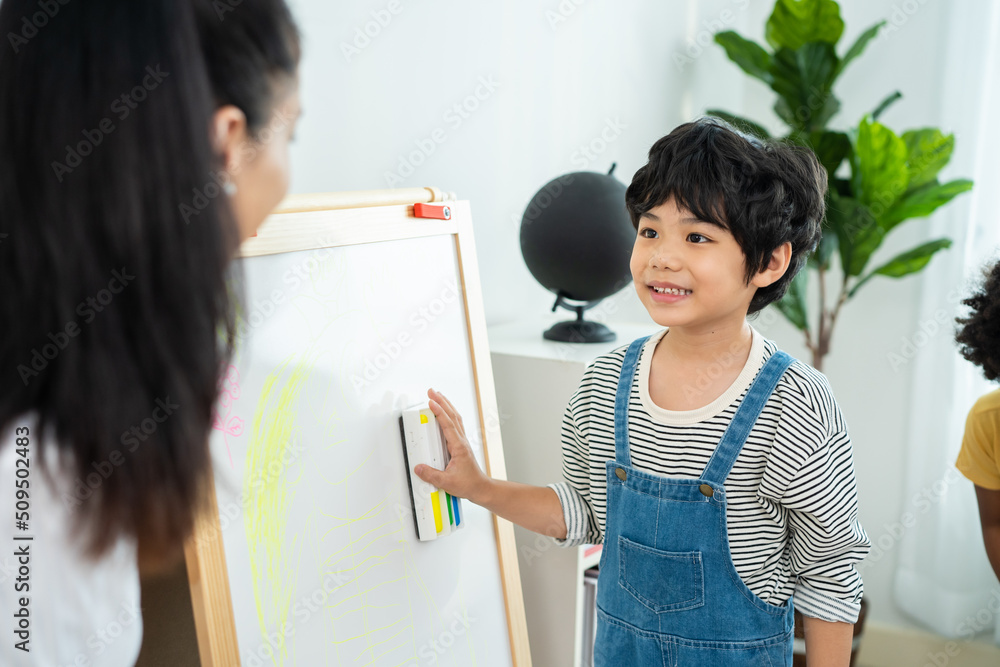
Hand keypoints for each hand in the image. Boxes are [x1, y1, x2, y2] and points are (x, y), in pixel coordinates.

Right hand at [413, 389, 491, 504]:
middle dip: (442, 401)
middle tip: (432, 391)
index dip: (439, 412)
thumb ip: (431, 475)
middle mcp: (461, 441)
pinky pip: (455, 425)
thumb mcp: (447, 482)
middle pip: (453, 416)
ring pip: (455, 418)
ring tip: (438, 396)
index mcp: (459, 447)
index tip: (431, 401)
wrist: (480, 488)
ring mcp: (462, 442)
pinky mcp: (460, 445)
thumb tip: (418, 467)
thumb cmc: (468, 484)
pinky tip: (445, 413)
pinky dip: (449, 415)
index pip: (448, 424)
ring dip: (447, 405)